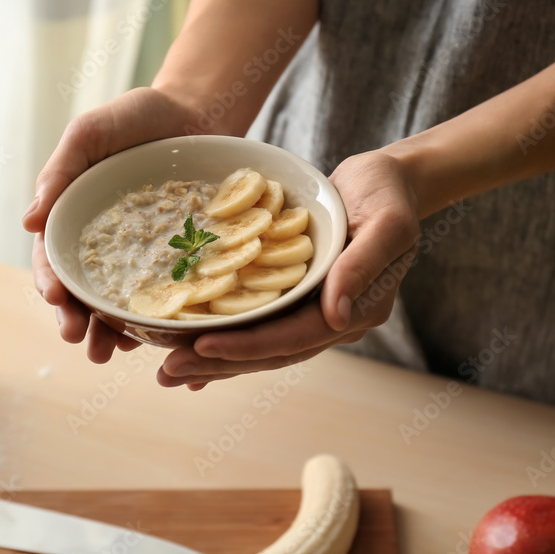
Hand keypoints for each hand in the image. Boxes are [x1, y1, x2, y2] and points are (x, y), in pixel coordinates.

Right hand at [23, 87, 221, 361]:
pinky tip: (158, 340)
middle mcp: (104, 245)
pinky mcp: (178, 261)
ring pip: (119, 303)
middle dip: (76, 319)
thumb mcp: (91, 133)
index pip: (53, 258)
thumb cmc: (137, 117)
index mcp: (73, 217)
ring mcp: (141, 256)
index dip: (51, 281)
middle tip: (80, 342)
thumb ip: (60, 171)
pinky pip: (166, 296)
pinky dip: (158, 320)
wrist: (198, 111)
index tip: (55, 298)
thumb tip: (28, 222)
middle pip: (83, 291)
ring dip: (110, 333)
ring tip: (109, 356)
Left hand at [158, 151, 420, 389]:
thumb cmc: (388, 194)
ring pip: (259, 345)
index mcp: (357, 310)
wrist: (386, 182)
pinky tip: (194, 352)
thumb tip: (337, 316)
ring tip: (168, 370)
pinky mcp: (297, 299)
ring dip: (214, 360)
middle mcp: (332, 320)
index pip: (294, 337)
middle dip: (218, 363)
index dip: (248, 345)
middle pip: (270, 351)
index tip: (202, 345)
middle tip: (167, 371)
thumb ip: (363, 266)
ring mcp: (313, 312)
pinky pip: (259, 326)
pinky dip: (227, 342)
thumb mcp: (387, 222)